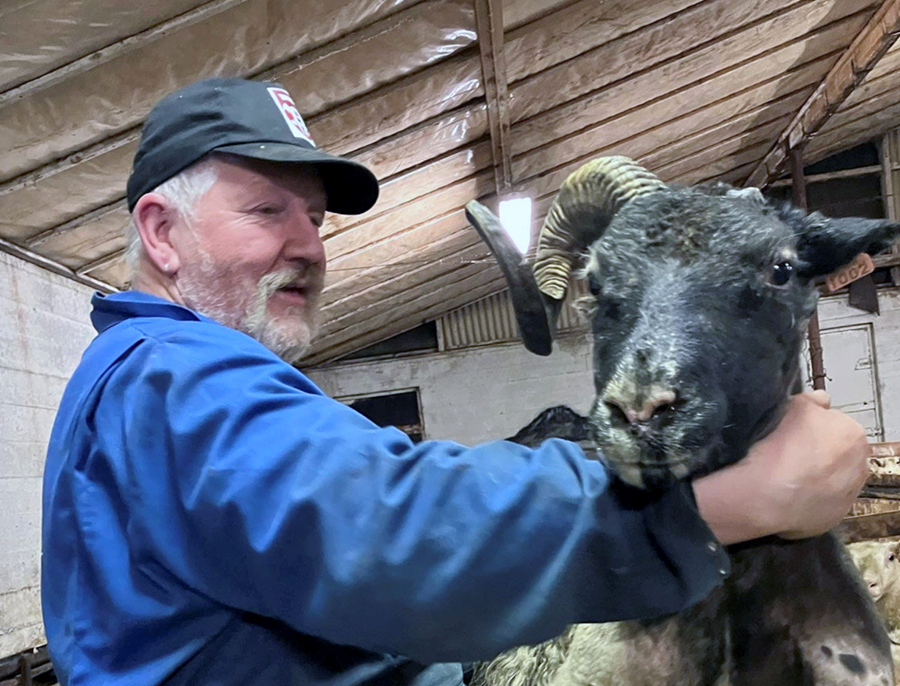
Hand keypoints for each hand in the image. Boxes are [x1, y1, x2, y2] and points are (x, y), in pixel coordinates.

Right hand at [692, 392, 868, 544]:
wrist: (764, 493)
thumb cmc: (778, 445)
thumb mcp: (793, 406)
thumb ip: (812, 401)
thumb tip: (821, 400)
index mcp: (853, 435)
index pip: (837, 427)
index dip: (814, 429)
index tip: (794, 434)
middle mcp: (860, 465)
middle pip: (840, 454)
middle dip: (820, 453)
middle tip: (791, 454)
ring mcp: (848, 495)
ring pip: (833, 480)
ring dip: (817, 477)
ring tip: (788, 476)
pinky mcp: (834, 518)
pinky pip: (822, 503)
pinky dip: (809, 498)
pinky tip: (789, 495)